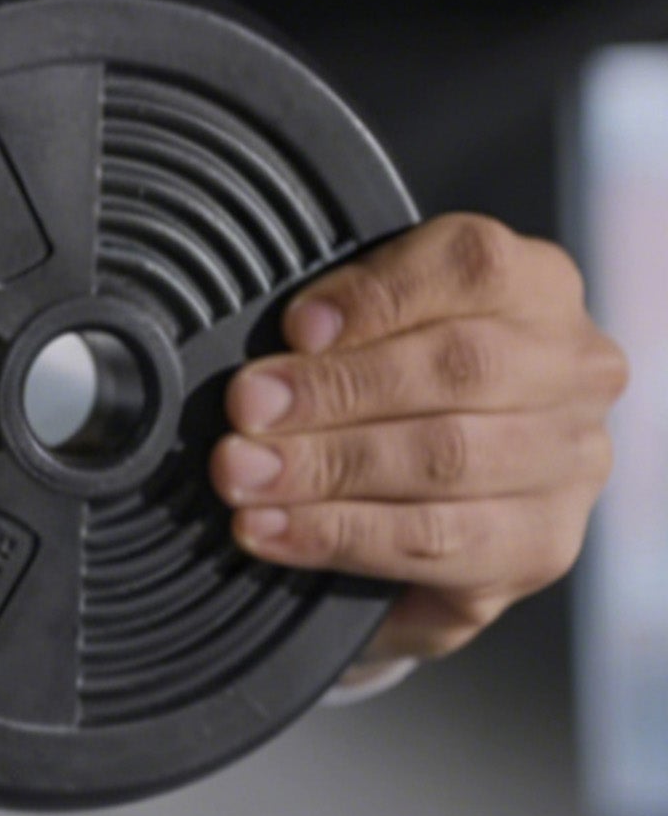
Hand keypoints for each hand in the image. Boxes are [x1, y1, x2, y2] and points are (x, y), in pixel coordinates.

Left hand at [210, 213, 626, 667]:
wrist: (429, 481)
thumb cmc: (383, 369)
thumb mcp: (366, 318)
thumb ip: (341, 317)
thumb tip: (296, 339)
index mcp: (532, 283)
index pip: (470, 268)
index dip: (377, 298)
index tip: (294, 328)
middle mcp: (571, 368)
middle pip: (458, 370)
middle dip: (334, 392)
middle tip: (245, 411)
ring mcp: (570, 462)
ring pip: (448, 461)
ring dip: (328, 470)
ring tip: (244, 476)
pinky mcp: (543, 547)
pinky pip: (440, 545)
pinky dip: (342, 537)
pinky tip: (273, 531)